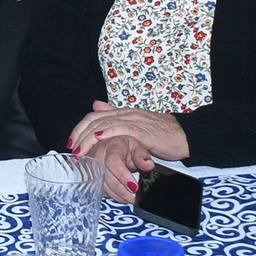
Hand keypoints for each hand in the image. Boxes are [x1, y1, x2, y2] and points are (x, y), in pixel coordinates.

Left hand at [67, 102, 189, 194]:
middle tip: (72, 150)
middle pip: (95, 120)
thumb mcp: (135, 125)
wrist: (184, 136)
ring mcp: (135, 121)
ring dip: (89, 137)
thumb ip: (115, 117)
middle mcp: (126, 114)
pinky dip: (109, 132)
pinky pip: (123, 129)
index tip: (71, 143)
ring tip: (80, 150)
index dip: (80, 128)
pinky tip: (99, 138)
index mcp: (123, 113)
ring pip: (105, 124)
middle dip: (80, 135)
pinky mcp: (144, 131)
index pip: (94, 116)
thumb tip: (96, 105)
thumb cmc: (161, 134)